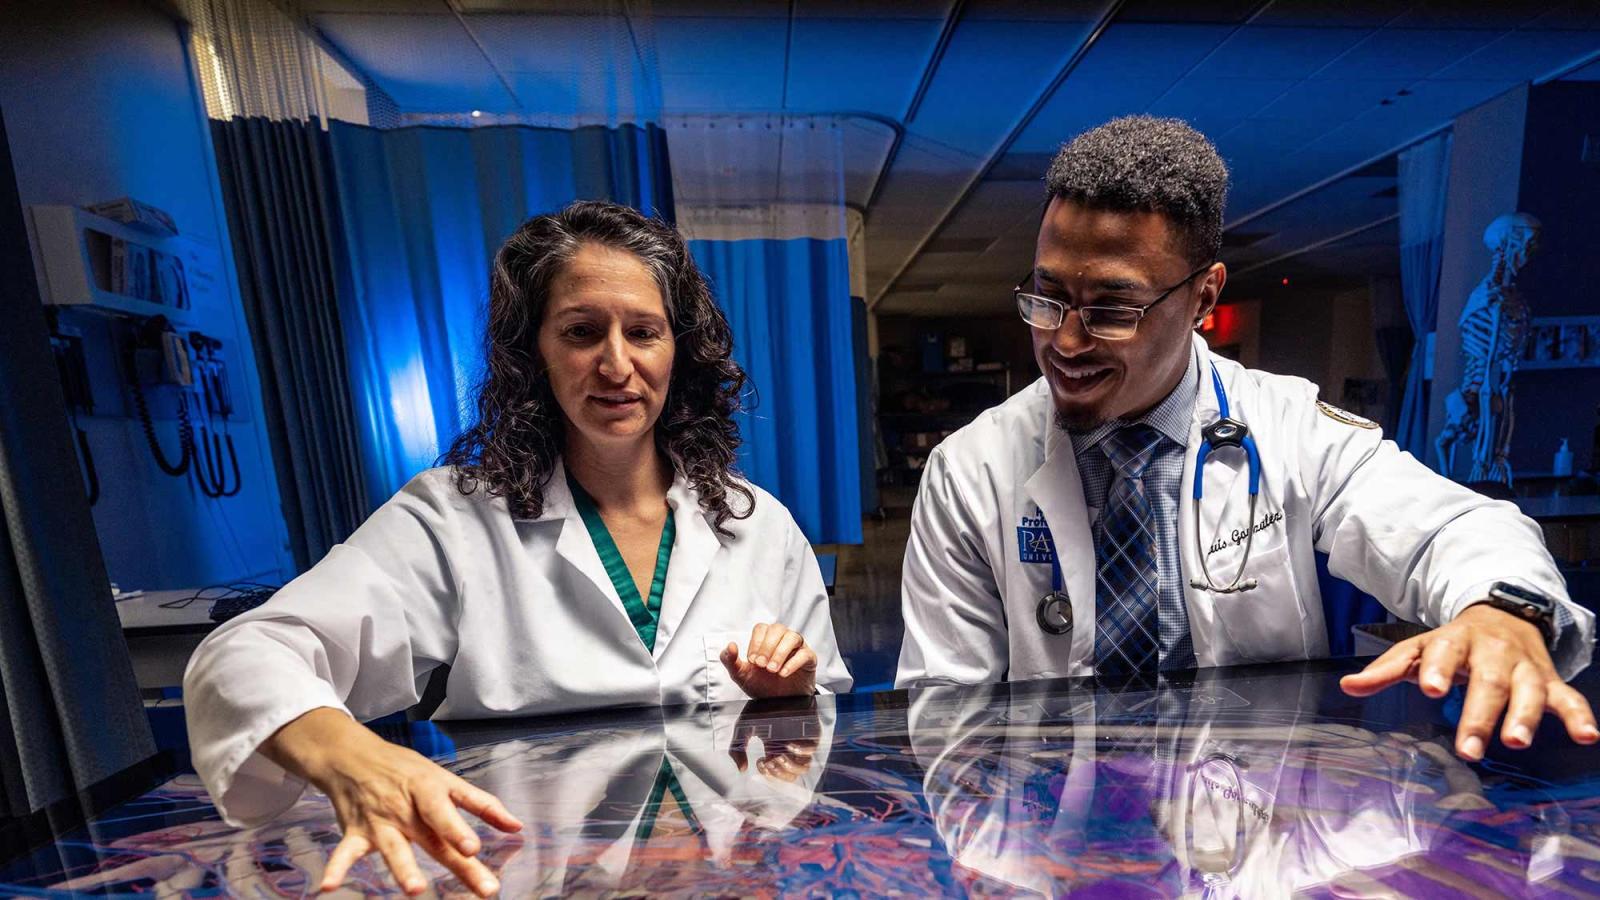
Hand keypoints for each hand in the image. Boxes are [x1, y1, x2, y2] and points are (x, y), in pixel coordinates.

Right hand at [260, 708, 522, 895]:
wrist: (352, 757)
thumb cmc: (406, 771)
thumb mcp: (446, 779)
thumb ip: (481, 804)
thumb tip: (517, 826)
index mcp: (430, 789)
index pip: (448, 808)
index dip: (460, 828)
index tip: (474, 849)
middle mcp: (406, 807)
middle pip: (434, 837)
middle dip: (456, 859)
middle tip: (477, 878)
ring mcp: (380, 821)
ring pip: (393, 847)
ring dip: (403, 868)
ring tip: (414, 889)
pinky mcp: (356, 833)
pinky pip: (345, 853)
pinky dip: (336, 868)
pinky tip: (328, 887)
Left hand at [718, 622, 817, 697]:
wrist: (778, 704)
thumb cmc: (762, 685)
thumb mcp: (741, 675)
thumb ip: (730, 661)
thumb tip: (730, 645)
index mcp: (766, 639)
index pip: (761, 628)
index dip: (756, 643)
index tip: (752, 660)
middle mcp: (782, 640)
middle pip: (777, 629)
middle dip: (767, 647)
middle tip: (761, 665)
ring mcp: (797, 648)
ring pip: (792, 637)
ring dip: (780, 653)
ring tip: (772, 669)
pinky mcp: (809, 659)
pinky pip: (805, 654)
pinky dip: (793, 663)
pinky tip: (783, 673)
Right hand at [726, 699, 820, 783]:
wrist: (774, 685)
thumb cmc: (760, 707)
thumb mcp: (744, 727)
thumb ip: (737, 747)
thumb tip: (742, 769)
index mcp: (774, 750)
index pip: (776, 774)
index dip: (769, 775)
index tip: (760, 762)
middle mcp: (789, 749)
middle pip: (791, 775)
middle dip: (780, 773)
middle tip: (770, 761)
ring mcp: (802, 741)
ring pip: (803, 766)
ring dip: (790, 766)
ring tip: (779, 756)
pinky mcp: (812, 731)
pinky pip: (812, 749)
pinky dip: (801, 751)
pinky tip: (789, 744)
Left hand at [1339, 603, 1598, 759]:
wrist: (1503, 614)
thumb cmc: (1454, 643)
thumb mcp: (1419, 649)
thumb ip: (1388, 669)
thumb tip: (1348, 685)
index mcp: (1455, 640)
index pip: (1445, 653)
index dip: (1439, 669)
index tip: (1431, 688)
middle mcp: (1493, 652)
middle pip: (1488, 683)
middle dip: (1479, 715)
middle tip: (1470, 748)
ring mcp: (1524, 667)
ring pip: (1527, 691)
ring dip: (1524, 717)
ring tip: (1516, 741)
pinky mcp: (1548, 681)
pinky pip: (1567, 697)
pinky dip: (1579, 715)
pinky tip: (1587, 736)